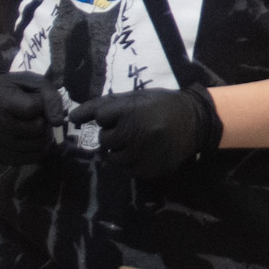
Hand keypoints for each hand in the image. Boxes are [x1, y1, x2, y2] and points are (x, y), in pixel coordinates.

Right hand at [0, 71, 65, 165]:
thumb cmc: (16, 89)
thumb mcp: (35, 82)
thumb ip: (50, 97)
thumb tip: (58, 122)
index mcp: (0, 100)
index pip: (31, 108)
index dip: (41, 104)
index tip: (36, 100)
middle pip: (34, 130)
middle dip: (45, 123)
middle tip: (41, 116)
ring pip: (32, 147)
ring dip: (44, 138)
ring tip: (39, 127)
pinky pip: (24, 160)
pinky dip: (36, 152)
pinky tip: (37, 140)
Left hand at [71, 86, 220, 178]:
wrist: (197, 121)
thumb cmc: (163, 106)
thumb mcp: (137, 98)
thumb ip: (104, 106)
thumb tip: (71, 118)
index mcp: (133, 111)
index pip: (101, 116)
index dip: (110, 116)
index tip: (123, 115)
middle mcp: (135, 134)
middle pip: (105, 138)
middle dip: (115, 133)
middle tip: (135, 128)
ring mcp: (142, 154)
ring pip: (113, 157)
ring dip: (122, 150)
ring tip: (140, 141)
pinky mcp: (148, 170)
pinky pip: (128, 170)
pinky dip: (134, 162)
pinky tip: (148, 151)